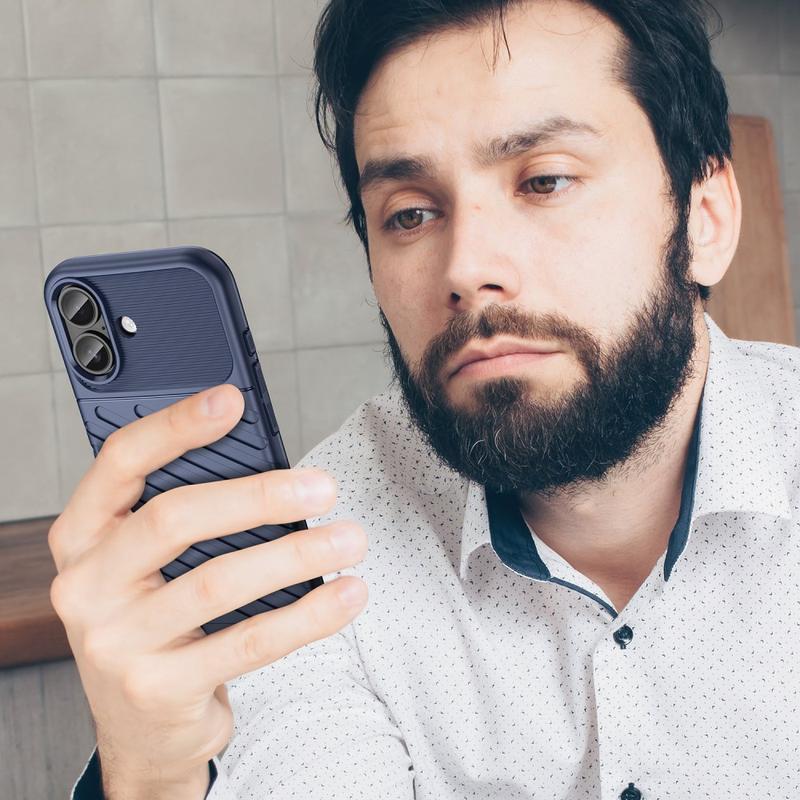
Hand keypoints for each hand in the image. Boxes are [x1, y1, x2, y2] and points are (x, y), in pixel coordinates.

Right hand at [48, 384, 367, 797]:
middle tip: (322, 487)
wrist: (142, 726)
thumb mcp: (149, 566)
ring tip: (348, 539)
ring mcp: (116, 642)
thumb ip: (188, 516)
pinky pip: (248, 642)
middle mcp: (87, 585)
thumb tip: (271, 468)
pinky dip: (307, 615)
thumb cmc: (156, 622)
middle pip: (174, 518)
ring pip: (219, 581)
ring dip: (296, 554)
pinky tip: (345, 595)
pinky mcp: (158, 689)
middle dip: (258, 496)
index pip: (120, 461)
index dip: (176, 426)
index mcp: (83, 535)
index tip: (232, 399)